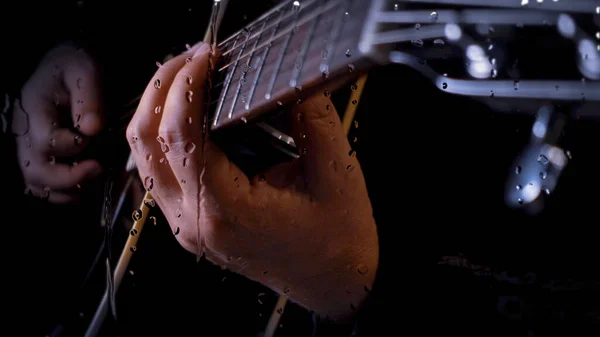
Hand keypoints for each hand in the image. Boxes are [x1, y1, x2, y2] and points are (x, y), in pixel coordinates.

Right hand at [12, 43, 103, 203]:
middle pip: (36, 170)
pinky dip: (61, 195)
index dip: (73, 146)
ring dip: (65, 191)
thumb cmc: (75, 65)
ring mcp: (29, 147)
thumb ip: (89, 98)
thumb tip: (92, 129)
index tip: (94, 136)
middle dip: (69, 177)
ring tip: (91, 182)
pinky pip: (40, 186)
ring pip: (36, 184)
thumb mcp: (85, 70)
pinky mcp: (38, 156)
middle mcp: (25, 132)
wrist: (64, 65)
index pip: (48, 140)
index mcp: (35, 109)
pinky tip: (83, 189)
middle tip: (98, 168)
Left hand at [127, 42, 378, 319]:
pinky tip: (191, 113)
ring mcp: (185, 224)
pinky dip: (165, 133)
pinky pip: (157, 169)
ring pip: (142, 156)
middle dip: (162, 87)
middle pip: (145, 142)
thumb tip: (289, 77)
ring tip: (190, 78)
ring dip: (158, 108)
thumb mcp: (335, 172)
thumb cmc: (336, 239)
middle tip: (193, 58)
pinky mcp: (189, 220)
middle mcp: (193, 221)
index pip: (181, 136)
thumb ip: (311, 118)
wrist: (333, 279)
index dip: (187, 85)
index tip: (207, 56)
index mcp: (226, 211)